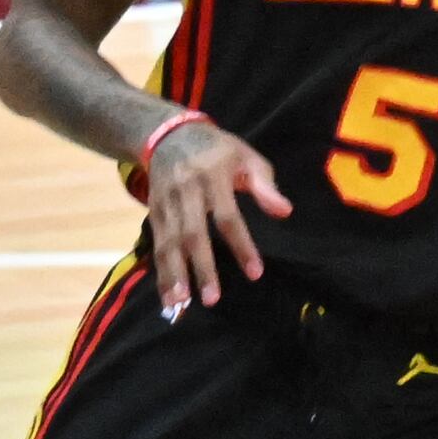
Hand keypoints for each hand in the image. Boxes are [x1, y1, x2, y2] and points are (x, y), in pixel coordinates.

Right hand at [144, 116, 289, 318]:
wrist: (168, 135)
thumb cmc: (218, 149)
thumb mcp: (246, 156)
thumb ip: (265, 185)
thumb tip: (285, 211)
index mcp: (213, 176)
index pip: (227, 216)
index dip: (241, 245)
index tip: (255, 272)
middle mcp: (185, 192)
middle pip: (193, 234)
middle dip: (202, 268)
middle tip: (213, 299)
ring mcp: (165, 203)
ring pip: (168, 243)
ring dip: (174, 276)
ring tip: (180, 304)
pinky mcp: (152, 212)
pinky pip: (155, 245)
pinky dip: (160, 271)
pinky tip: (167, 295)